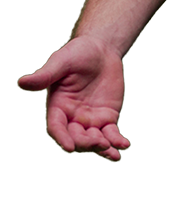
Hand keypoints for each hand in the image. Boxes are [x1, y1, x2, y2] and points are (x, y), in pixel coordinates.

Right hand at [17, 36, 129, 161]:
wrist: (102, 48)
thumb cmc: (78, 53)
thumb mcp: (61, 61)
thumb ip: (45, 75)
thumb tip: (22, 82)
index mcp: (57, 106)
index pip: (56, 127)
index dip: (62, 137)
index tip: (69, 146)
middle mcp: (72, 117)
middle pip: (75, 137)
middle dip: (85, 143)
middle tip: (98, 142)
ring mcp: (90, 119)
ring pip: (93, 139)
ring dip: (101, 147)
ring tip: (111, 149)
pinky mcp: (106, 117)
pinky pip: (110, 133)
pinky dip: (115, 140)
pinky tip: (122, 145)